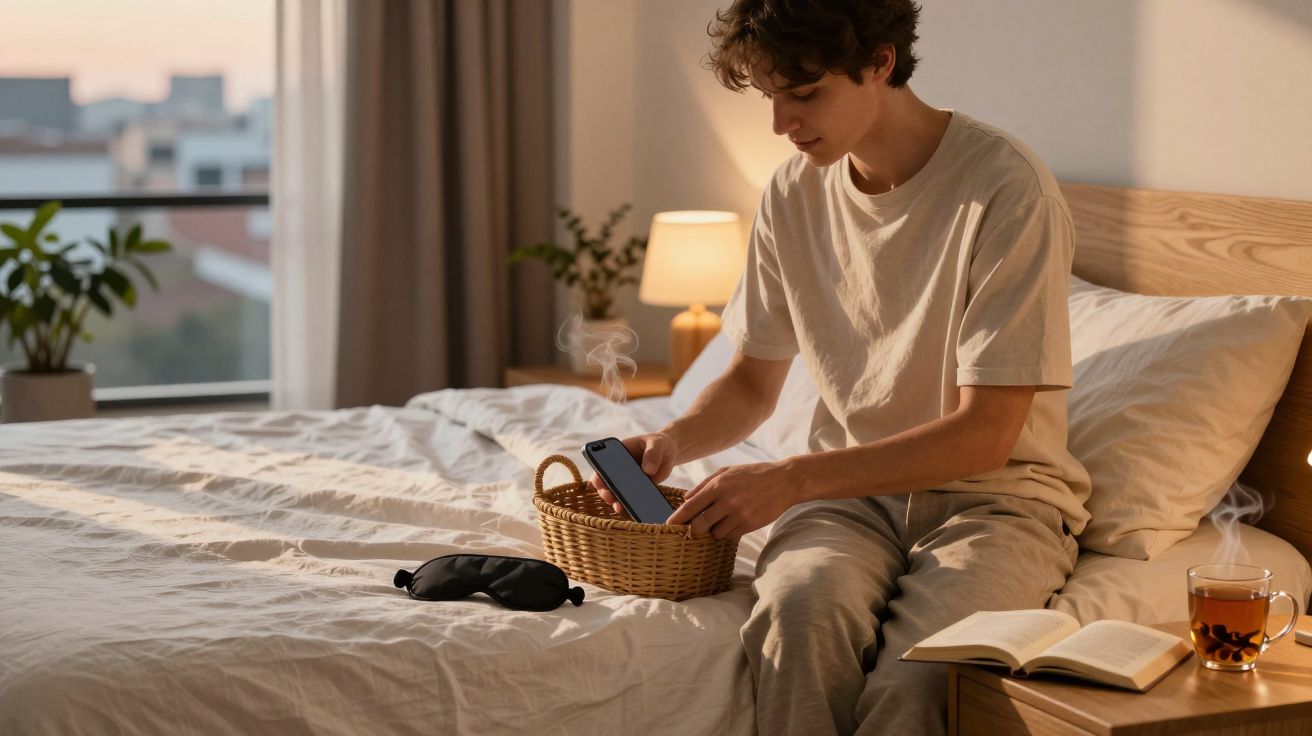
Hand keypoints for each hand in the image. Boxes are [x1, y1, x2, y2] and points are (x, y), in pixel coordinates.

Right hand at [589, 431, 679, 514]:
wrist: (668, 452)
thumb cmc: (659, 444)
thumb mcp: (657, 444)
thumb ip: (652, 454)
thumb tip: (648, 470)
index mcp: (617, 453)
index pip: (601, 464)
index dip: (598, 473)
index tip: (599, 482)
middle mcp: (617, 468)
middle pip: (605, 482)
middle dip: (605, 491)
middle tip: (610, 498)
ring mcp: (626, 480)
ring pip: (616, 493)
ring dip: (616, 501)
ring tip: (621, 507)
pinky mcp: (636, 490)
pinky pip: (630, 500)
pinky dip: (630, 506)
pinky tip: (634, 511)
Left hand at [666, 460, 800, 540]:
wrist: (784, 481)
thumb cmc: (753, 474)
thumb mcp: (727, 471)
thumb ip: (705, 484)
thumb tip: (686, 498)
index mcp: (718, 485)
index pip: (690, 506)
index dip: (677, 518)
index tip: (668, 525)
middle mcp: (726, 500)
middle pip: (699, 525)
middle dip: (693, 530)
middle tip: (693, 530)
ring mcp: (739, 514)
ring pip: (716, 533)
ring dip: (714, 531)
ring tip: (721, 522)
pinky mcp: (750, 524)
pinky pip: (731, 536)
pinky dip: (729, 533)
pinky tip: (734, 523)